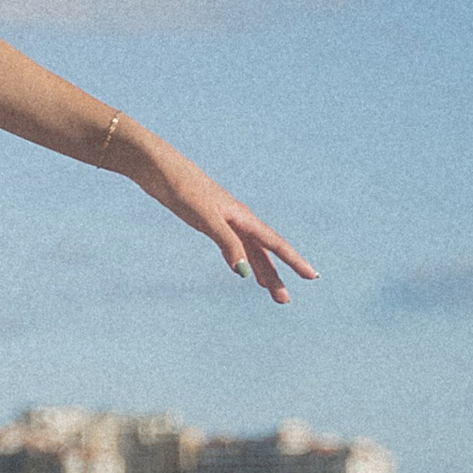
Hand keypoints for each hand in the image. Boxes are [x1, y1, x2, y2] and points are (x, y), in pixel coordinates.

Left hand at [136, 152, 316, 303]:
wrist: (160, 171)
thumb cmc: (183, 190)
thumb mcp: (206, 218)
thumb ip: (226, 243)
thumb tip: (244, 273)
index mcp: (244, 218)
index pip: (276, 244)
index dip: (295, 261)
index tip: (313, 276)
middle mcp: (239, 220)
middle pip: (264, 253)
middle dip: (275, 276)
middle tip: (283, 301)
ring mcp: (225, 221)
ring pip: (250, 250)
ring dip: (261, 271)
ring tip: (270, 291)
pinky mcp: (210, 221)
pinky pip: (234, 245)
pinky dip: (242, 259)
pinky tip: (244, 269)